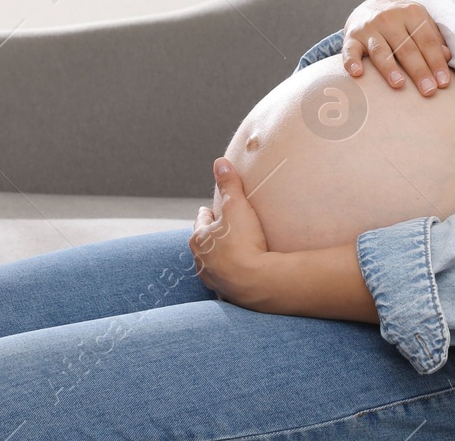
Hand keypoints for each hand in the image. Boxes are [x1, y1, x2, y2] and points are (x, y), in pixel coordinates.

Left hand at [191, 158, 274, 310]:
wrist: (255, 282)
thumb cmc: (243, 242)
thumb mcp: (237, 206)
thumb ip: (229, 184)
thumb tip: (220, 162)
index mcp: (199, 239)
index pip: (201, 221)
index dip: (208, 214)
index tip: (211, 210)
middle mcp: (200, 261)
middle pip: (205, 243)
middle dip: (212, 236)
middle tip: (222, 229)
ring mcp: (212, 279)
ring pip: (213, 263)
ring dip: (219, 256)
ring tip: (231, 251)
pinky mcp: (226, 293)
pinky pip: (226, 279)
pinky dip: (231, 274)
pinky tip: (240, 273)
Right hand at [342, 0, 452, 96]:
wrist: (371, 4)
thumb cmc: (403, 21)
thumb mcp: (421, 22)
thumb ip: (434, 38)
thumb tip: (447, 57)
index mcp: (412, 13)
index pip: (427, 41)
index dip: (436, 62)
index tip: (443, 83)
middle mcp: (390, 18)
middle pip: (406, 48)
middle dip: (419, 71)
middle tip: (428, 91)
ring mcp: (369, 27)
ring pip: (381, 50)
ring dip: (390, 68)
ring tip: (399, 85)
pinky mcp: (351, 36)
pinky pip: (350, 50)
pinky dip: (351, 61)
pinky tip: (357, 73)